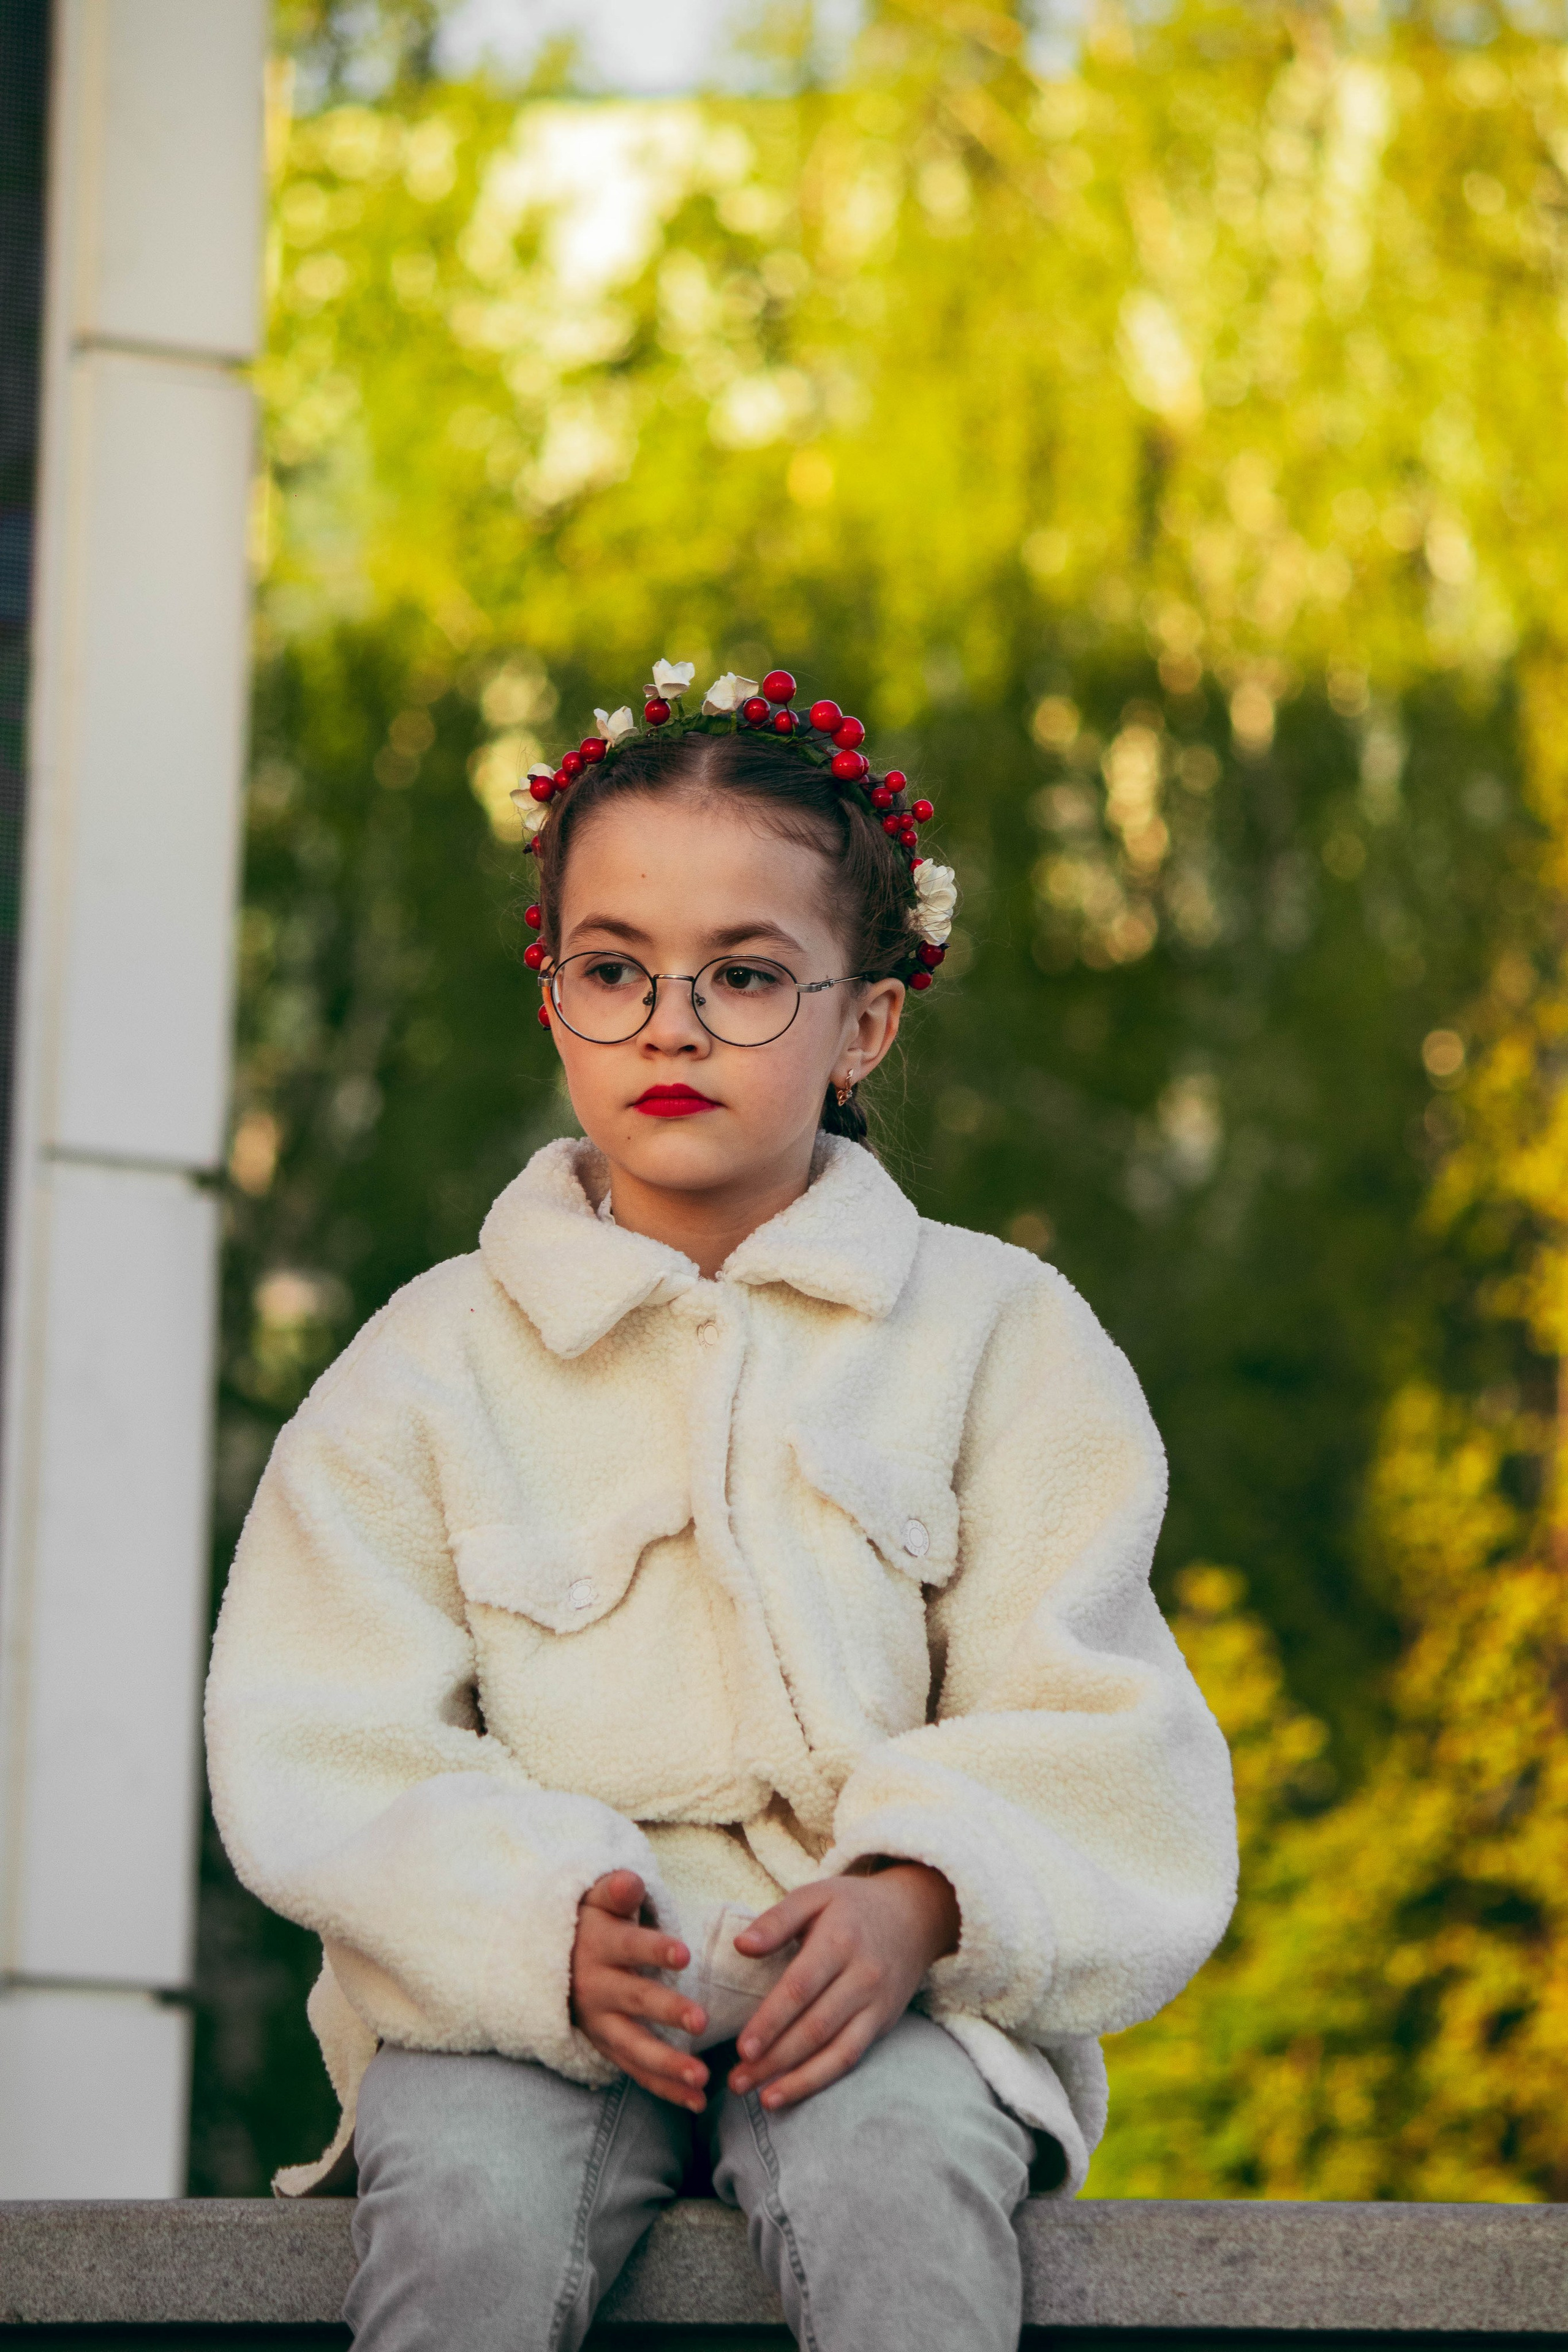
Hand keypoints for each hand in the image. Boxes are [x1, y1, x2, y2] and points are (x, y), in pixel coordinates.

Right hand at [570, 1869, 709, 2111]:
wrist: (550, 1962)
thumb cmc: (590, 1924)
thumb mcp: (596, 1901)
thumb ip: (616, 1891)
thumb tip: (631, 1882)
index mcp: (600, 1947)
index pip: (630, 1946)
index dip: (655, 1949)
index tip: (684, 1953)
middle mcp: (597, 1988)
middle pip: (634, 1999)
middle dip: (667, 2010)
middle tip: (702, 2021)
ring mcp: (600, 2024)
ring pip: (634, 2047)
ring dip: (668, 2064)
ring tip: (702, 2078)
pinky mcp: (607, 2048)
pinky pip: (636, 2072)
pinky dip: (665, 2089)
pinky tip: (696, 2102)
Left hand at [726, 1862, 958, 2112]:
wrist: (914, 1916)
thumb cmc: (852, 1906)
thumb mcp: (815, 1896)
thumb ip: (777, 1919)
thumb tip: (741, 1945)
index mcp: (839, 1940)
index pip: (800, 1988)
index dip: (771, 2021)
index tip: (742, 2048)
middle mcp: (862, 1976)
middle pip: (815, 2026)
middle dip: (774, 2059)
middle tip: (737, 2081)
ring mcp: (876, 2003)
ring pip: (835, 2050)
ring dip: (796, 2079)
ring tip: (761, 2097)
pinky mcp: (883, 2023)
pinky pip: (851, 2057)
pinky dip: (820, 2079)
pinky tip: (789, 2092)